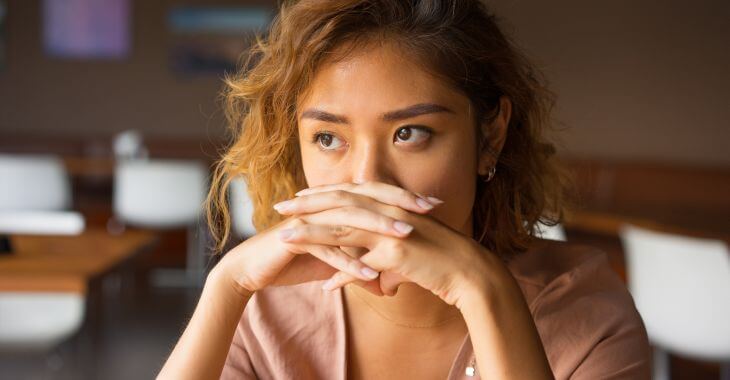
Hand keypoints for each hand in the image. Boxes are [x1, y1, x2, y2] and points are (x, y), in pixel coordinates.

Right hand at [213, 183, 439, 297]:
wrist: (252, 268)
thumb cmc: (295, 261)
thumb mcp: (333, 264)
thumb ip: (359, 266)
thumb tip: (386, 283)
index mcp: (335, 206)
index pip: (374, 196)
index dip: (403, 197)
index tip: (433, 204)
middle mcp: (324, 208)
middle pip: (366, 200)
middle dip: (399, 204)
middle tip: (429, 209)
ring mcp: (309, 222)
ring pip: (349, 221)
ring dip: (379, 229)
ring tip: (406, 236)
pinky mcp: (295, 240)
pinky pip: (326, 251)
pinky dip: (348, 263)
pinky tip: (369, 274)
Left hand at [275, 181, 499, 308]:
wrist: (471, 272)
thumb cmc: (442, 262)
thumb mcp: (409, 254)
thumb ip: (387, 262)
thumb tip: (372, 282)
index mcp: (390, 206)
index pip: (349, 193)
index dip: (322, 194)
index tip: (299, 197)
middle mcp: (389, 212)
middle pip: (340, 204)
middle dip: (307, 205)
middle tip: (280, 207)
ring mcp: (393, 230)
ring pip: (343, 229)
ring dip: (312, 234)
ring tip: (285, 237)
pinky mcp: (398, 252)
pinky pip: (363, 265)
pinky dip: (344, 276)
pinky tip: (326, 286)